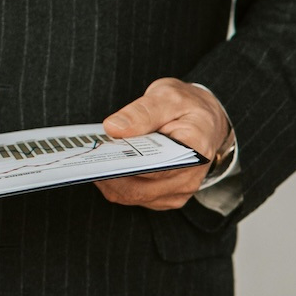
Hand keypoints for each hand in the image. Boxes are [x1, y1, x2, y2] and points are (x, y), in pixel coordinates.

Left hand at [97, 78, 232, 209]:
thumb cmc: (186, 106)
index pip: (156, 167)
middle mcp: (190, 177)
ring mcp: (179, 191)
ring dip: (110, 180)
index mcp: (196, 150)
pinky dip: (116, 184)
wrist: (205, 121)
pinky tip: (108, 165)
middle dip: (110, 173)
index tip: (102, 152)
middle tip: (89, 155)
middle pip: (140, 188)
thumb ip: (142, 111)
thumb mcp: (167, 97)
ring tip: (95, 158)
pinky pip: (134, 198)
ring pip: (133, 197)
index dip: (125, 163)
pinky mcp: (167, 197)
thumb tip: (113, 128)